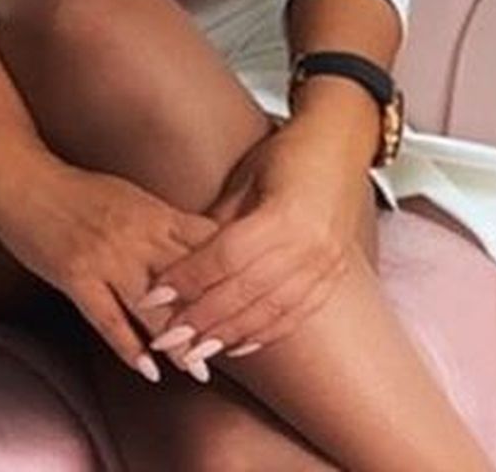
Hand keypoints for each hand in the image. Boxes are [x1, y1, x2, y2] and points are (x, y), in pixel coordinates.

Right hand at [0, 149, 218, 383]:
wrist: (22, 178)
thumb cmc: (78, 190)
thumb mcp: (131, 197)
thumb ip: (163, 222)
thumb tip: (200, 243)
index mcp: (154, 211)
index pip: (205, 244)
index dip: (231, 272)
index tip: (253, 298)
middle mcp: (137, 234)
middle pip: (184, 279)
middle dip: (211, 314)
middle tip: (236, 347)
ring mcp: (106, 257)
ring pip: (151, 306)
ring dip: (177, 340)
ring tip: (199, 369)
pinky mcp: (76, 276)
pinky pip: (107, 318)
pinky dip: (129, 346)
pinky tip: (148, 369)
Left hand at [143, 119, 374, 367]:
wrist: (342, 143)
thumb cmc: (288, 153)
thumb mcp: (247, 178)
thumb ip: (218, 223)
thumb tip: (180, 262)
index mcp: (284, 214)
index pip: (225, 257)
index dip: (187, 279)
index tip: (153, 295)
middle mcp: (308, 244)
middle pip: (244, 291)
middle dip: (200, 319)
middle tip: (166, 338)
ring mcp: (325, 263)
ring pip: (269, 312)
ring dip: (228, 335)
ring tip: (195, 352)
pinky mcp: (334, 275)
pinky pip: (296, 315)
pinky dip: (264, 333)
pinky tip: (238, 345)